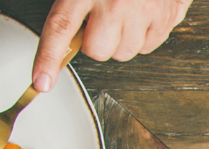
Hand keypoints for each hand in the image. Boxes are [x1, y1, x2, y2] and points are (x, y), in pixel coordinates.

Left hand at [34, 0, 191, 91]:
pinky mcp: (167, 17)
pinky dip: (143, 37)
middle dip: (96, 42)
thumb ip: (71, 5)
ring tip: (124, 15)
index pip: (61, 28)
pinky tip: (141, 16)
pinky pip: (148, 47)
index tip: (42, 81)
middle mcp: (115, 2)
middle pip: (97, 51)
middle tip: (100, 22)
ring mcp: (143, 12)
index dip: (48, 58)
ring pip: (124, 53)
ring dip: (120, 40)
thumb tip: (63, 34)